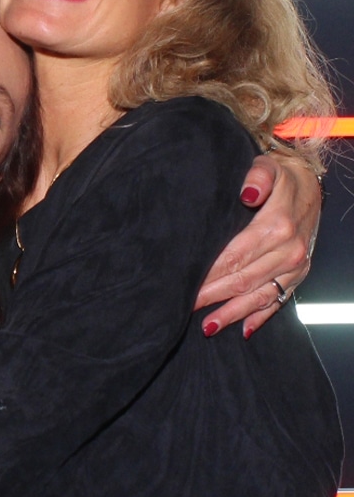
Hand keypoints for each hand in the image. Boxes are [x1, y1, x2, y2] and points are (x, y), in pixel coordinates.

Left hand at [195, 153, 320, 336]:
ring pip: (260, 296)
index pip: (235, 256)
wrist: (311, 184)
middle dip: (213, 295)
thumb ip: (256, 178)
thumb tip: (246, 194)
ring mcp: (295, 265)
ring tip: (208, 326)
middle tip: (185, 306)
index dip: (210, 272)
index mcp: (277, 226)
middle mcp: (288, 250)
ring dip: (233, 313)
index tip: (187, 283)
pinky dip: (261, 316)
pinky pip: (280, 300)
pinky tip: (244, 329)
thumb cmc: (281, 175)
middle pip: (244, 279)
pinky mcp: (299, 274)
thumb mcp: (267, 167)